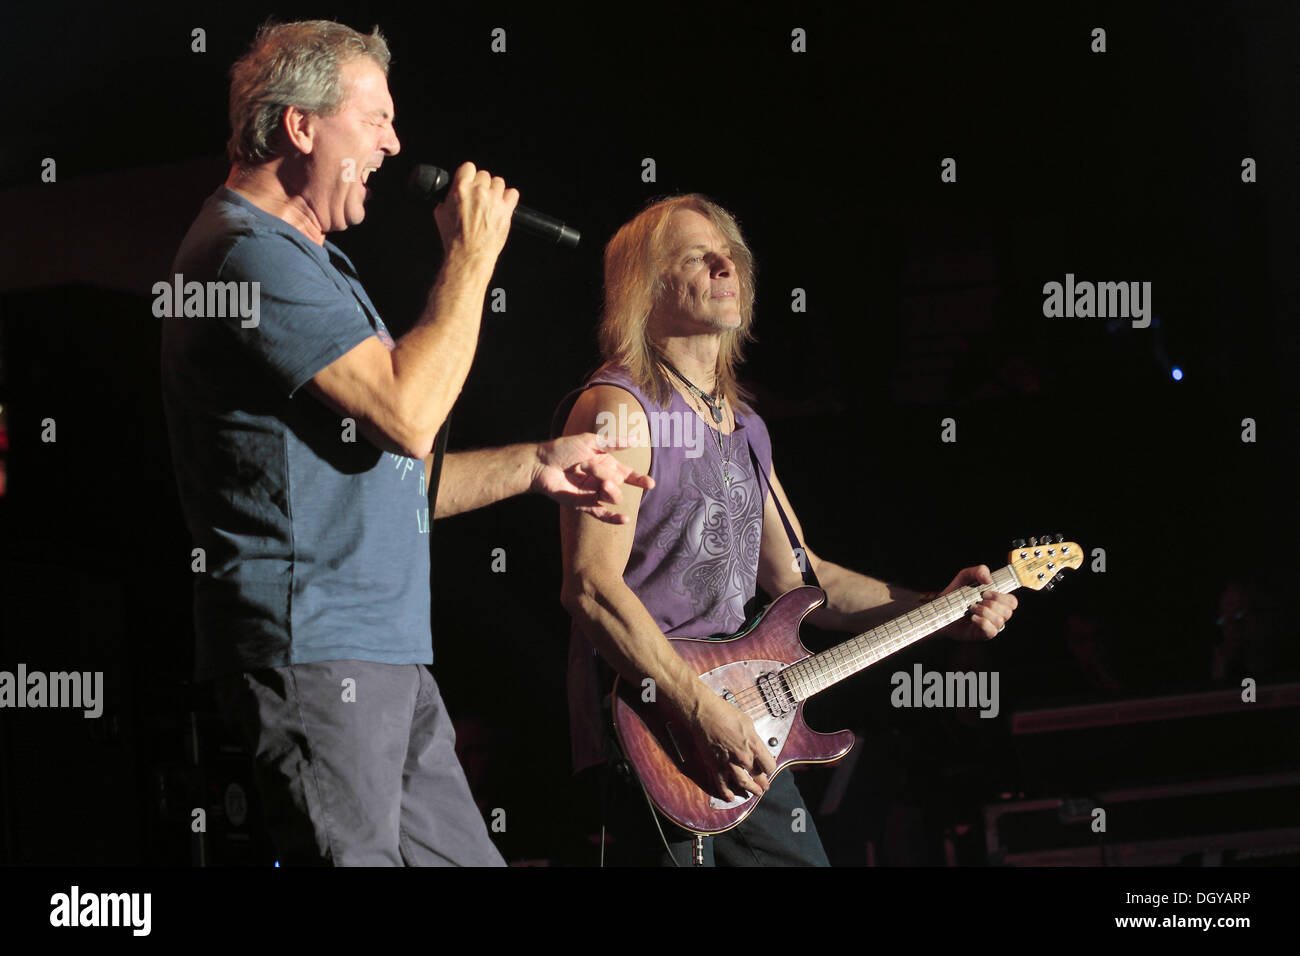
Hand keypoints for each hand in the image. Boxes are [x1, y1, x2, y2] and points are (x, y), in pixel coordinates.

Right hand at [433, 162, 518, 260]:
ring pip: (499, 182)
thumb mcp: (441, 215)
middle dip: (482, 185)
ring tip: (491, 203)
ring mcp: (493, 200)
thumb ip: (446, 200)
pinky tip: (503, 205)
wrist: (469, 254)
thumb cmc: (453, 238)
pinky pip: (513, 193)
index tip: (470, 181)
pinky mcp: (506, 210)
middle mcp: (478, 191)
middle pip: (484, 175)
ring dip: (495, 190)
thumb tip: (449, 197)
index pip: (468, 167)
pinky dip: (509, 198)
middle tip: (479, 198)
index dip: (469, 174)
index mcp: (461, 188)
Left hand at [530, 433, 653, 523]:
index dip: (639, 479)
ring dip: (609, 489)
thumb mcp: (589, 441)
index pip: (627, 474)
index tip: (650, 484)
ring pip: (613, 496)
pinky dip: (613, 518)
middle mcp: (602, 479)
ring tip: (600, 483)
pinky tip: (624, 519)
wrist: (541, 463)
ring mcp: (593, 493)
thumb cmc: (563, 449)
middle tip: (583, 465)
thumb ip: (613, 443)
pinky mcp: (583, 505)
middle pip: (618, 481)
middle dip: (605, 473)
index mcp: (606, 464)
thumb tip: (635, 439)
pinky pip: (601, 514)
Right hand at [687, 691, 776, 803]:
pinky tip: (731, 797)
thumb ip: (754, 739)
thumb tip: (757, 747)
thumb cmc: (725, 713)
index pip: (769, 766)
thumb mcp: (748, 723)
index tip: (767, 768)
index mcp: (754, 745)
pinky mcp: (715, 766)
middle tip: (764, 787)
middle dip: (762, 782)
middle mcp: (743, 757)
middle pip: (758, 776)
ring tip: (755, 793)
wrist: (704, 714)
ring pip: (743, 784)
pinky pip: (722, 785)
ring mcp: (729, 764)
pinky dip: (727, 793)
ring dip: (751, 790)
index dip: (769, 768)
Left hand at [939, 565, 1017, 640]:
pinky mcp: (983, 635)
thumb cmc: (956, 594)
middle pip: (1008, 611)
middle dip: (992, 604)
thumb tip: (989, 579)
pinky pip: (992, 631)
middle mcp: (997, 614)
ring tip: (971, 608)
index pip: (1012, 601)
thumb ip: (979, 571)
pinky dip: (982, 622)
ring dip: (984, 612)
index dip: (1001, 596)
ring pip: (1000, 620)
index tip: (984, 592)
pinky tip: (972, 618)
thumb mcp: (966, 576)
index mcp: (997, 601)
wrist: (941, 609)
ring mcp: (991, 626)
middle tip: (977, 601)